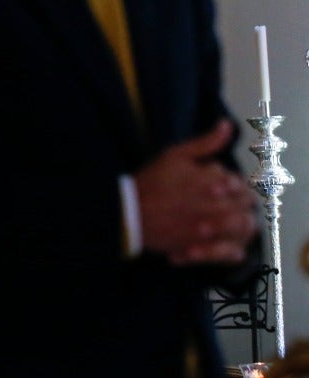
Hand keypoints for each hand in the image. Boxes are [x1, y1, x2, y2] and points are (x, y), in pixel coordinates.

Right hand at [135, 119, 256, 265]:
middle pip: (247, 205)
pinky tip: (223, 242)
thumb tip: (227, 125)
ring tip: (224, 219)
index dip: (236, 185)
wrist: (129, 213)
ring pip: (244, 227)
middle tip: (221, 201)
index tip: (223, 185)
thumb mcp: (175, 155)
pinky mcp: (204, 248)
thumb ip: (206, 143)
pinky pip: (233, 252)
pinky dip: (233, 248)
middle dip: (239, 202)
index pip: (243, 184)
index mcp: (214, 182)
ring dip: (239, 222)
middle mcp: (218, 206)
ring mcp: (212, 230)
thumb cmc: (152, 182)